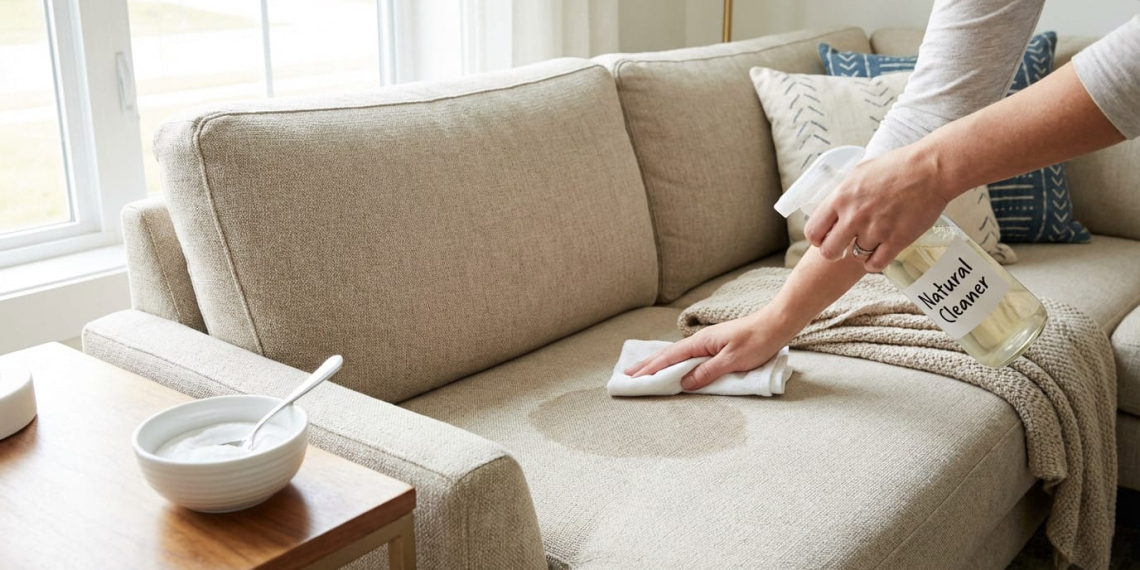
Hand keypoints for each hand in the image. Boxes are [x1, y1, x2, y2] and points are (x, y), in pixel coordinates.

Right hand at [622, 309, 792, 390]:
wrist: (777, 324)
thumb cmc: (757, 341)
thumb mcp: (732, 361)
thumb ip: (707, 372)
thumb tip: (683, 384)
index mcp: (701, 343)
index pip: (669, 358)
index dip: (650, 369)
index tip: (633, 377)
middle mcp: (700, 341)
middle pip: (668, 355)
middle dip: (648, 365)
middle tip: (627, 374)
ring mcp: (708, 342)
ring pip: (677, 355)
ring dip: (659, 363)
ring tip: (643, 370)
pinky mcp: (716, 346)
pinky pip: (688, 355)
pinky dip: (675, 361)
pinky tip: (674, 365)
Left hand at [803, 146, 958, 271]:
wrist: (931, 170)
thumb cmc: (897, 166)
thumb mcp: (859, 172)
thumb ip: (843, 192)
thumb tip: (831, 206)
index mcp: (841, 197)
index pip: (813, 231)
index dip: (817, 239)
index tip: (824, 239)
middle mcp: (854, 216)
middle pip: (829, 251)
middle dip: (834, 252)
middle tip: (842, 248)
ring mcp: (875, 230)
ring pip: (855, 256)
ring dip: (861, 251)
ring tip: (870, 240)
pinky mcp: (896, 240)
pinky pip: (875, 264)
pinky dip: (874, 262)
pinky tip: (878, 254)